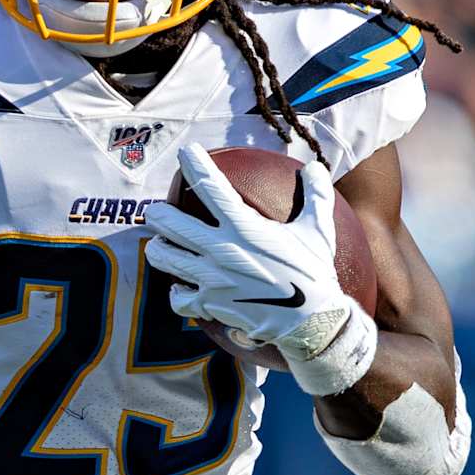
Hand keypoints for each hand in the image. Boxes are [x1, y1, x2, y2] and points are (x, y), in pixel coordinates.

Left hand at [145, 144, 375, 394]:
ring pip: (165, 259)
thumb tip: (315, 167)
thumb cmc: (314, 273)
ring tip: (160, 246)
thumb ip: (315, 196)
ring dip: (159, 250)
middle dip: (158, 215)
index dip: (195, 165)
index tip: (186, 152)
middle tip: (157, 212)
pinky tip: (180, 288)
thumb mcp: (318, 230)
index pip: (211, 187)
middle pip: (171, 224)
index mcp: (244, 227)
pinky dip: (176, 293)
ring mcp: (212, 279)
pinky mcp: (210, 305)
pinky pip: (178, 298)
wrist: (311, 322)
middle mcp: (221, 250)